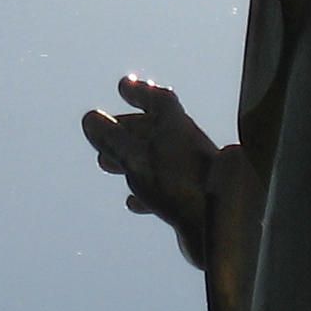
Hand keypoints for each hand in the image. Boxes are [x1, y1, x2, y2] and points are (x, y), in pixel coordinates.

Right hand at [81, 74, 220, 267]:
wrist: (221, 223)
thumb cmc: (177, 183)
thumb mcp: (135, 158)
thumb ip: (112, 138)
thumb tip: (90, 118)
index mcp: (176, 125)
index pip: (157, 100)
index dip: (139, 92)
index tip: (122, 87)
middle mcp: (187, 145)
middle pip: (154, 130)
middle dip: (127, 131)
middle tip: (105, 134)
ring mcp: (192, 173)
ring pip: (157, 160)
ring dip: (131, 160)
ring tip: (107, 166)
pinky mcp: (193, 201)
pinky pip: (165, 189)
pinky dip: (145, 190)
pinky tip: (134, 202)